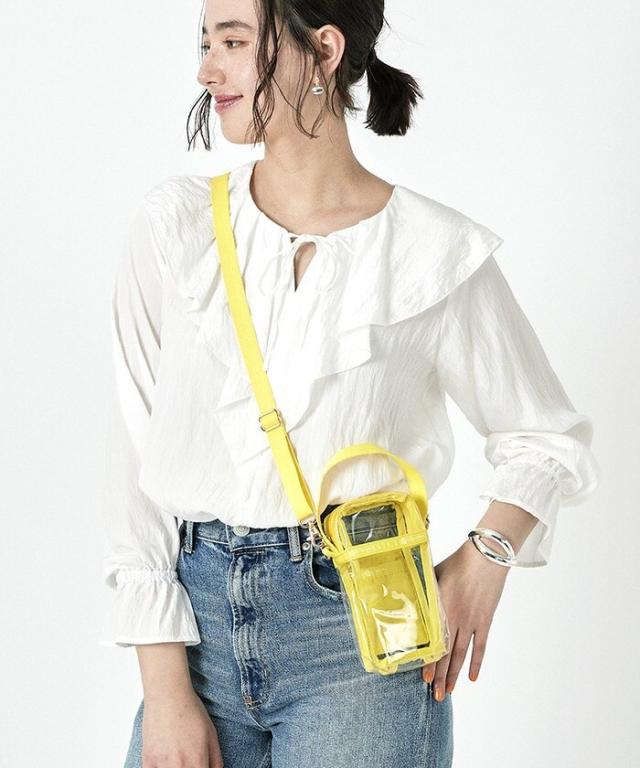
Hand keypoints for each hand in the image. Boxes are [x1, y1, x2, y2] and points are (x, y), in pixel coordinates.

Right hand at [142, 687, 223, 766]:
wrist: (168, 695)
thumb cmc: (191, 711)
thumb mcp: (212, 734)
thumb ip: (216, 760)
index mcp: (198, 761)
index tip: (200, 765)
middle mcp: (180, 767)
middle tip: (188, 757)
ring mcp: (162, 765)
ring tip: (177, 756)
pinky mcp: (148, 761)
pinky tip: (165, 761)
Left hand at [421, 538, 509, 699]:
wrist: (486, 556)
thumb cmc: (458, 562)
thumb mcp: (435, 575)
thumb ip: (424, 591)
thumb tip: (409, 598)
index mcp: (441, 607)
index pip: (433, 642)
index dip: (428, 662)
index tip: (423, 679)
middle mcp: (456, 618)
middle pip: (446, 654)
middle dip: (439, 676)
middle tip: (435, 695)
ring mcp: (472, 621)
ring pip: (462, 654)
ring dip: (454, 675)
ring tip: (448, 691)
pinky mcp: (486, 620)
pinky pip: (481, 646)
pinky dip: (476, 662)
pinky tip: (471, 677)